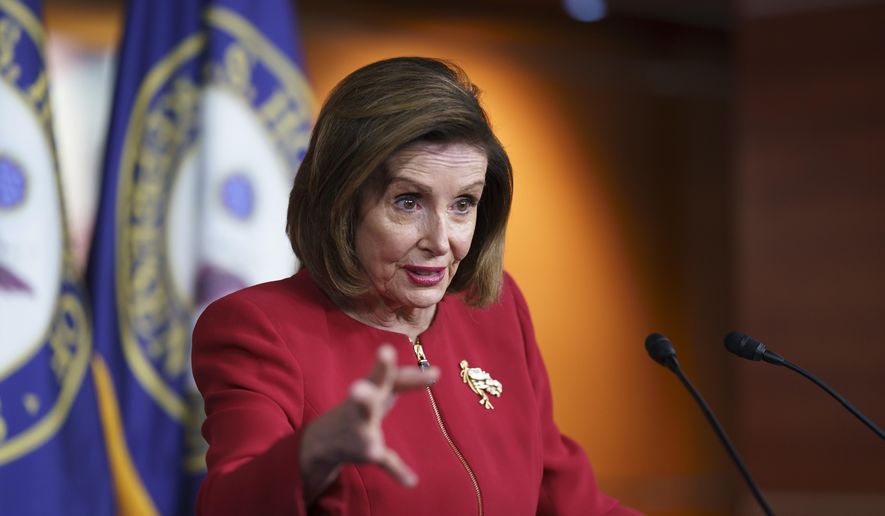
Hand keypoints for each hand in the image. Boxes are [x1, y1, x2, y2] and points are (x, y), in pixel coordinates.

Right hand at [298, 344, 438, 503]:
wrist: (323, 438)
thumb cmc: (360, 406)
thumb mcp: (381, 389)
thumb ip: (406, 380)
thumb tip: (436, 370)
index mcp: (370, 388)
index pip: (389, 378)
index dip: (412, 376)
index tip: (436, 373)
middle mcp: (362, 406)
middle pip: (367, 395)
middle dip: (369, 387)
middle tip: (369, 375)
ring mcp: (359, 430)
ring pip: (364, 432)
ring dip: (367, 440)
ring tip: (372, 447)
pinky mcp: (363, 451)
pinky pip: (381, 461)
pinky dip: (397, 471)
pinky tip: (411, 481)